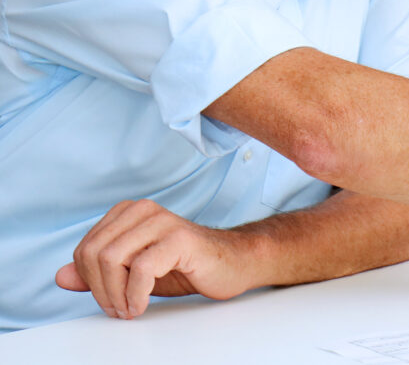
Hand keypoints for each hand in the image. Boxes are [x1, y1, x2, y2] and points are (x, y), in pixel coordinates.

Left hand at [56, 200, 252, 320]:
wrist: (234, 263)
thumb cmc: (187, 266)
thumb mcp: (134, 272)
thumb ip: (98, 273)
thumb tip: (61, 276)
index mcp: (129, 213)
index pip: (85, 248)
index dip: (89, 282)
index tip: (109, 301)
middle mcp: (143, 210)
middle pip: (94, 253)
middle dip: (100, 290)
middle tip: (118, 310)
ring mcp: (162, 221)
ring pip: (112, 259)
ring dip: (116, 294)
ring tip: (130, 309)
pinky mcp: (180, 238)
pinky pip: (141, 268)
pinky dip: (135, 294)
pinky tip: (142, 305)